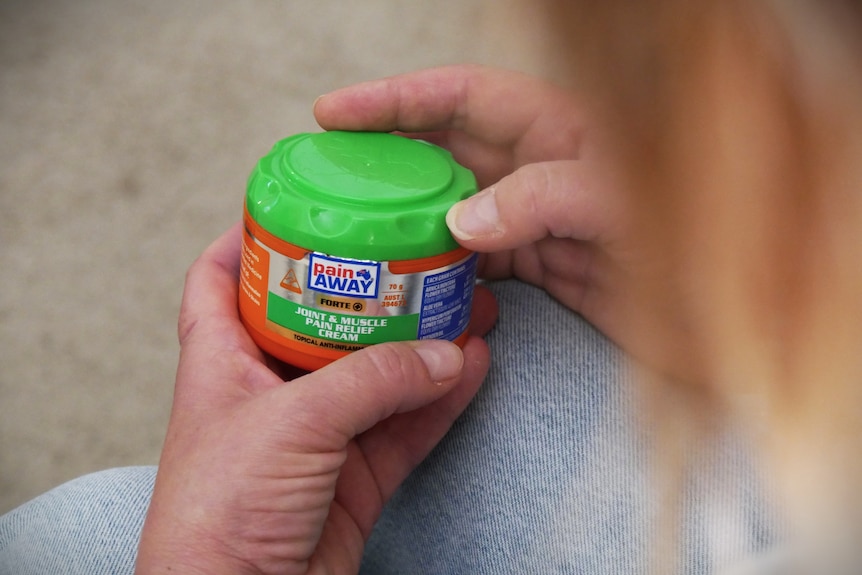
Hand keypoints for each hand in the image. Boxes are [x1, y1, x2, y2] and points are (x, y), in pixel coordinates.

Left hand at [135, 223, 494, 573]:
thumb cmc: (218, 514)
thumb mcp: (291, 423)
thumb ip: (372, 382)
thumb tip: (443, 353)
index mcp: (222, 360)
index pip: (222, 278)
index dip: (252, 237)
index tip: (301, 208)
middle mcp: (269, 389)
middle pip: (323, 319)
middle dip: (372, 290)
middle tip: (416, 256)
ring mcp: (316, 433)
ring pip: (377, 372)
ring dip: (421, 343)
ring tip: (465, 306)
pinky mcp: (354, 474)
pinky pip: (405, 424)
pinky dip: (439, 398)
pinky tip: (471, 366)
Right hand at [315, 65, 701, 382]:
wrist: (734, 316)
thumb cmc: (703, 237)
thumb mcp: (624, 201)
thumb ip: (543, 198)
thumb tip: (462, 220)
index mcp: (559, 130)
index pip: (463, 97)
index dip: (398, 100)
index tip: (338, 113)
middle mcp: (540, 169)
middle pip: (446, 148)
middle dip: (387, 156)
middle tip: (330, 174)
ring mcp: (537, 219)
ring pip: (451, 207)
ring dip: (405, 215)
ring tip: (354, 226)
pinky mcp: (540, 267)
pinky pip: (473, 260)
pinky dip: (438, 266)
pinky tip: (410, 275)